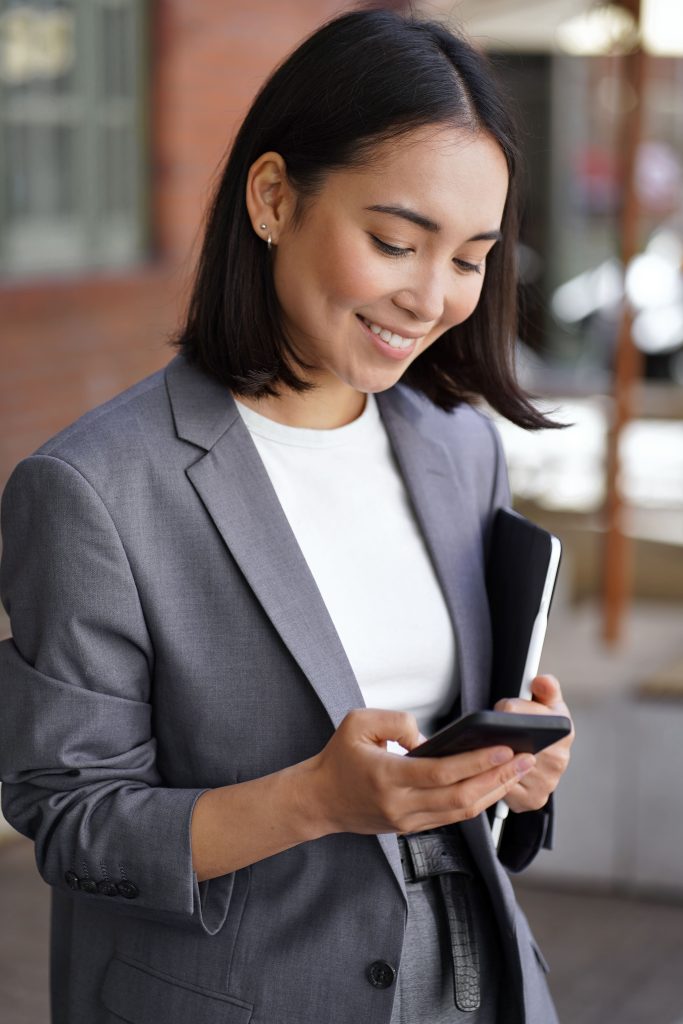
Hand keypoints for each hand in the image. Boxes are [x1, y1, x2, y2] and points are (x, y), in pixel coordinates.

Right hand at [303, 708, 535, 836]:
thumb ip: (396, 721)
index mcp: (387, 778)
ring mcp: (408, 821)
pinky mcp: (412, 827)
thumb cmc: (339, 757)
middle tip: (526, 758)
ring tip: (518, 770)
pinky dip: (477, 801)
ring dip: (494, 791)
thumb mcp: (358, 722)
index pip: (442, 773)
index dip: (477, 762)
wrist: (320, 800)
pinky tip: (494, 784)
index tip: (504, 748)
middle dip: (498, 778)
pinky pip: (453, 817)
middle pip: (460, 797)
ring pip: (462, 812)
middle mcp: (401, 806)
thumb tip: (428, 739)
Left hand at [494, 674, 573, 813]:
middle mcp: (559, 759)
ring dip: (489, 757)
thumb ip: (546, 687)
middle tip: (490, 730)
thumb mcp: (548, 703)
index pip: (514, 712)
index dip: (504, 709)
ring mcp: (546, 782)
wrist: (548, 762)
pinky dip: (492, 778)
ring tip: (487, 747)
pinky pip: (501, 788)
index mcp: (564, 730)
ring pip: (502, 765)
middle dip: (494, 733)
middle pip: (507, 741)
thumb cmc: (545, 726)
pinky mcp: (532, 800)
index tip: (501, 709)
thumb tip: (542, 681)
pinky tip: (492, 769)